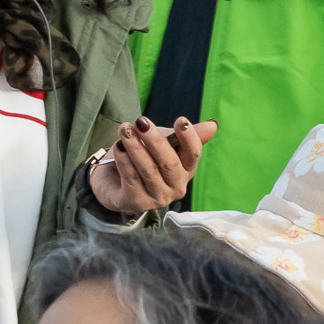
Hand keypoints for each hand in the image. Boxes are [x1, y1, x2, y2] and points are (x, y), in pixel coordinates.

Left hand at [88, 117, 216, 215]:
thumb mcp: (160, 142)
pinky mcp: (137, 203)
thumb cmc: (141, 157)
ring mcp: (158, 197)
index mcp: (186, 170)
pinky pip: (131, 178)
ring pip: (149, 170)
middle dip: (155, 140)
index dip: (189, 138)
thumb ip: (181, 135)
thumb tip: (213, 125)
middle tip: (141, 122)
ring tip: (124, 130)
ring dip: (135, 147)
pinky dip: (124, 160)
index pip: (194, 155)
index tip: (181, 120)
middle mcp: (176, 187)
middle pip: (170, 163)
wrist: (110, 178)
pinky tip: (118, 147)